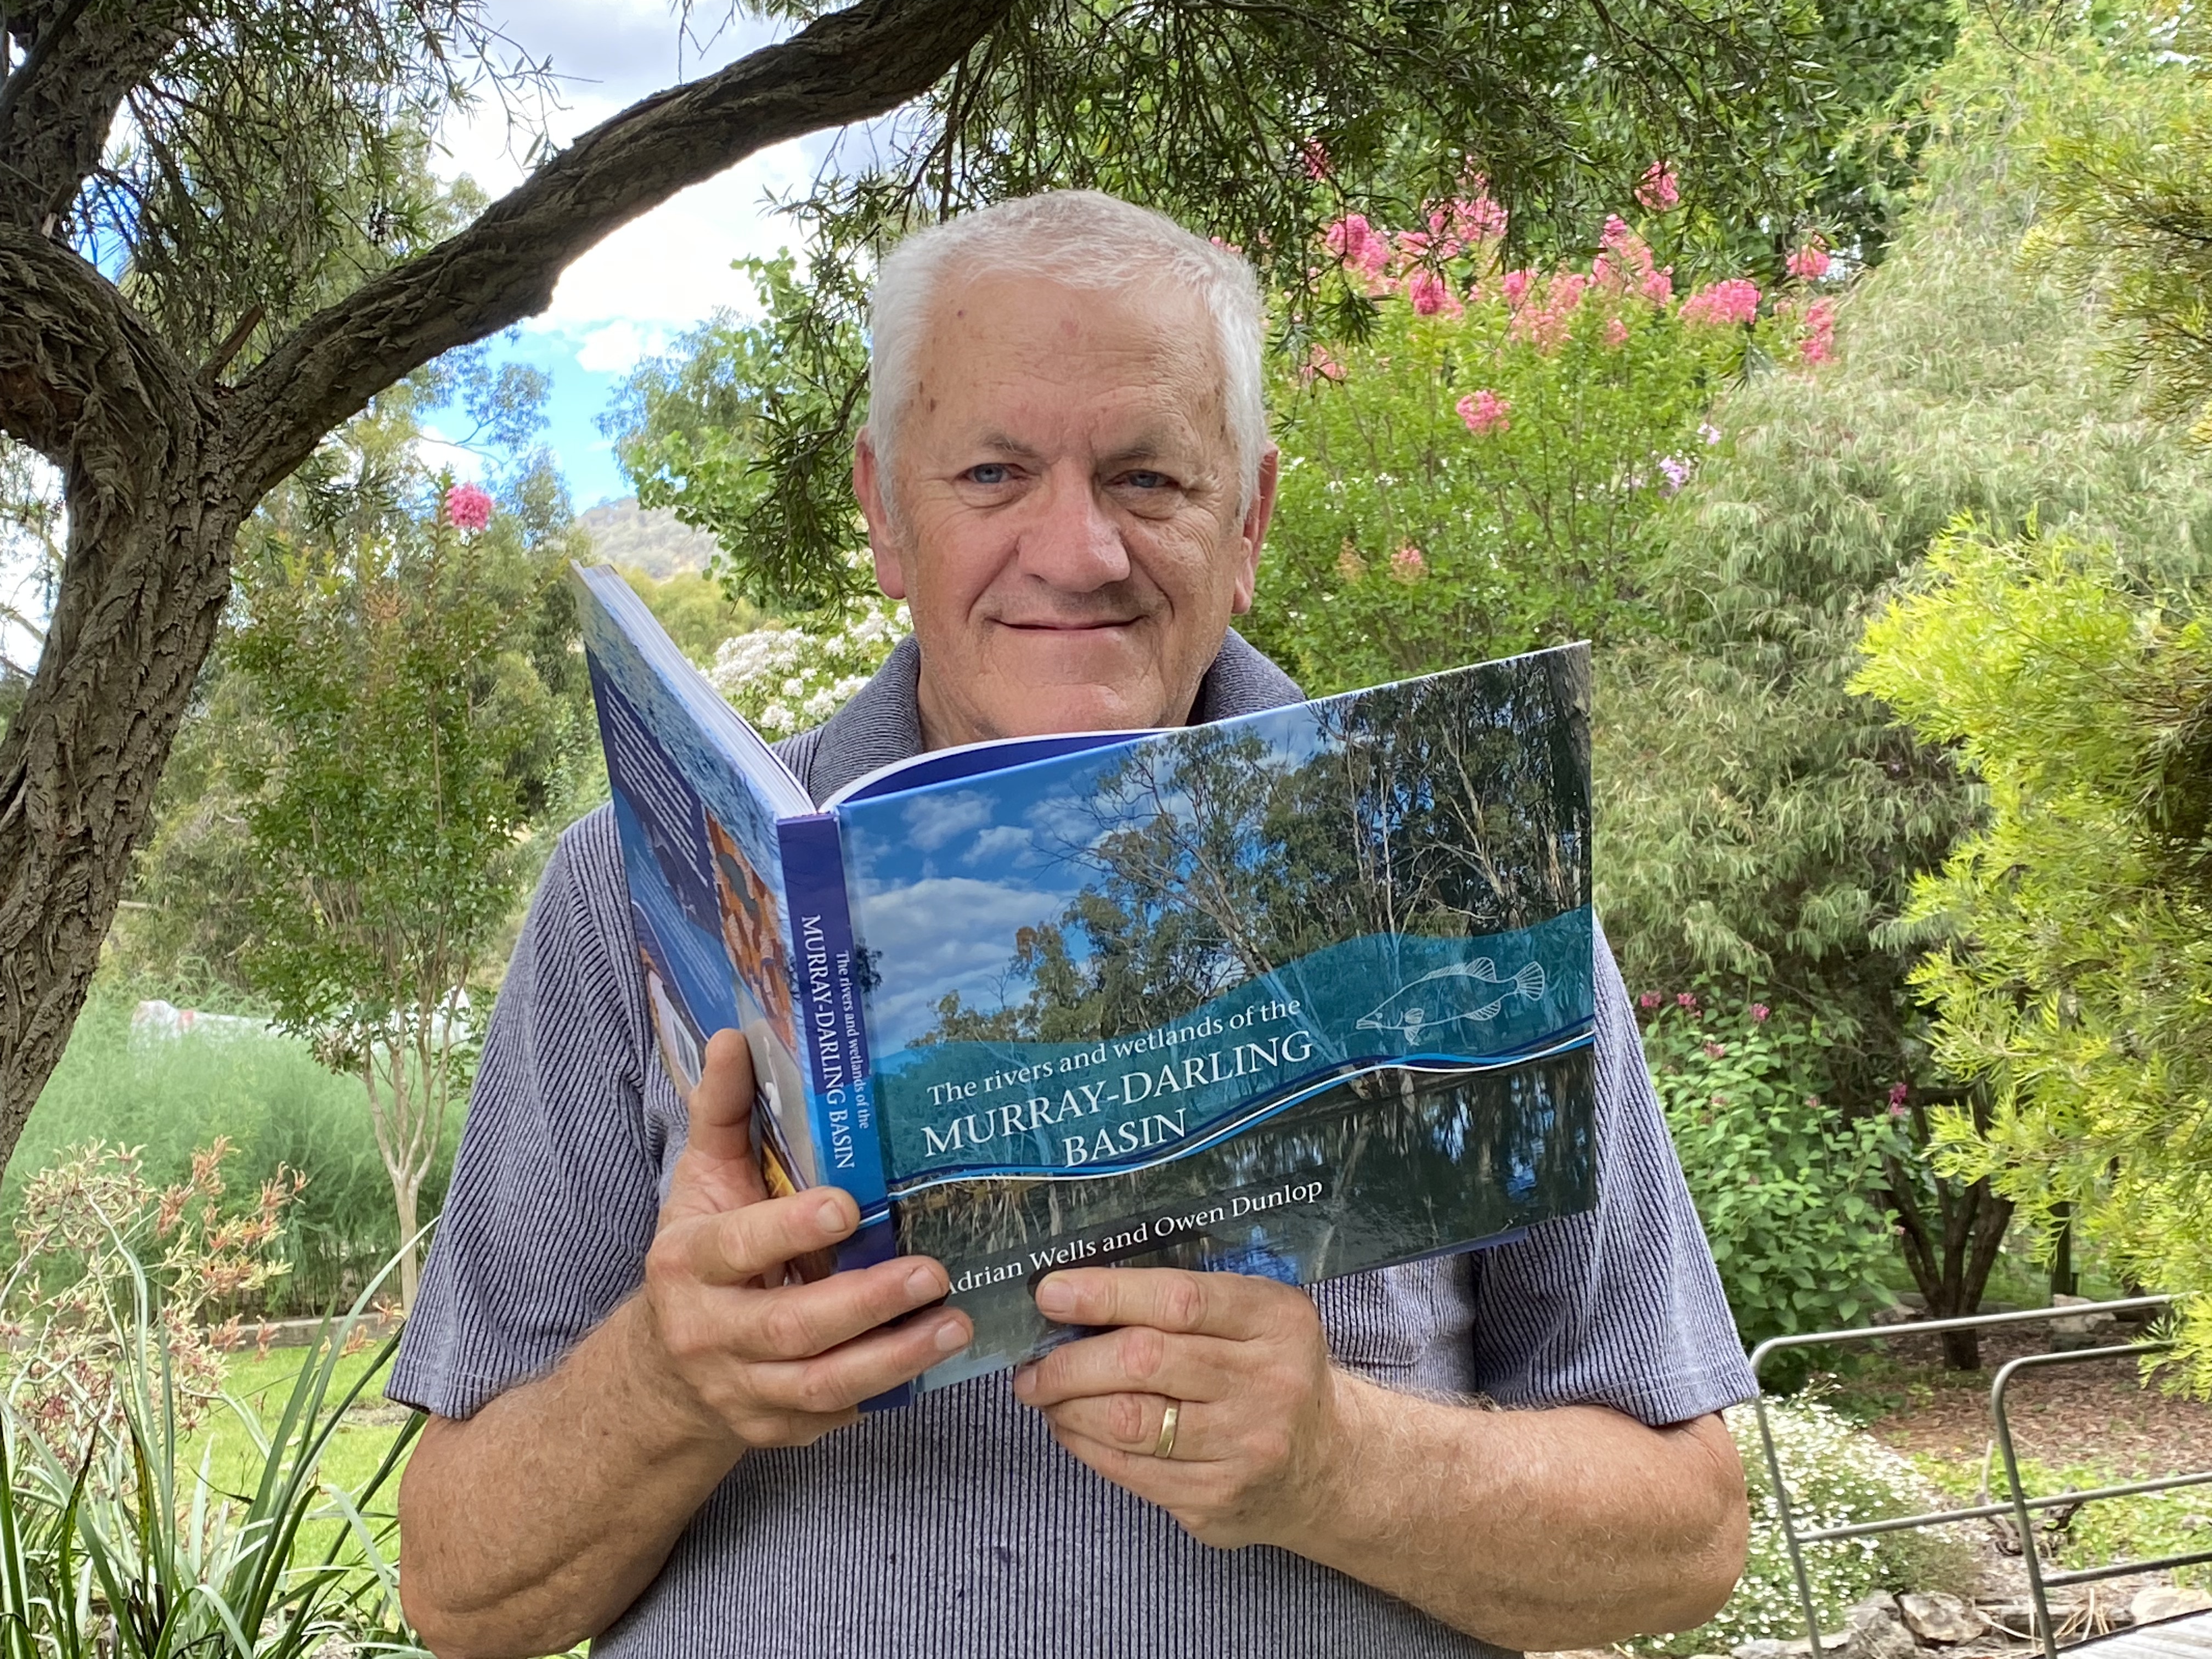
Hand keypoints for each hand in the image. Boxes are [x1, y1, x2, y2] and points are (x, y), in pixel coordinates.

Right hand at [637, 1029, 970, 1450]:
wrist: (663, 1368)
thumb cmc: (700, 1257)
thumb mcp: (703, 1182)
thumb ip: (725, 1112)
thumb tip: (737, 1036)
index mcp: (687, 1263)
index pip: (737, 1248)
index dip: (790, 1231)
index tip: (848, 1207)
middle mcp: (707, 1333)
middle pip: (790, 1328)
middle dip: (866, 1303)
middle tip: (934, 1273)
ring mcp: (740, 1390)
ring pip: (821, 1384)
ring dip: (893, 1358)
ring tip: (954, 1325)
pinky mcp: (774, 1428)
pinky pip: (833, 1416)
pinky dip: (883, 1392)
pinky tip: (929, 1360)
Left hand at [1011, 1267, 1357, 1549]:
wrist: (1327, 1467)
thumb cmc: (1271, 1372)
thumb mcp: (1257, 1317)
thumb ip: (1186, 1301)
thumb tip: (1079, 1296)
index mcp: (1276, 1321)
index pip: (1179, 1299)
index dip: (1106, 1294)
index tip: (1050, 1293)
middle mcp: (1267, 1383)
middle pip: (1145, 1361)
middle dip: (1070, 1360)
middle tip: (1031, 1363)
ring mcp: (1244, 1448)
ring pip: (1130, 1422)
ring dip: (1068, 1405)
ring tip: (1043, 1393)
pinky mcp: (1217, 1500)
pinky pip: (1131, 1471)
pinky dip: (1086, 1445)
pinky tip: (1070, 1427)